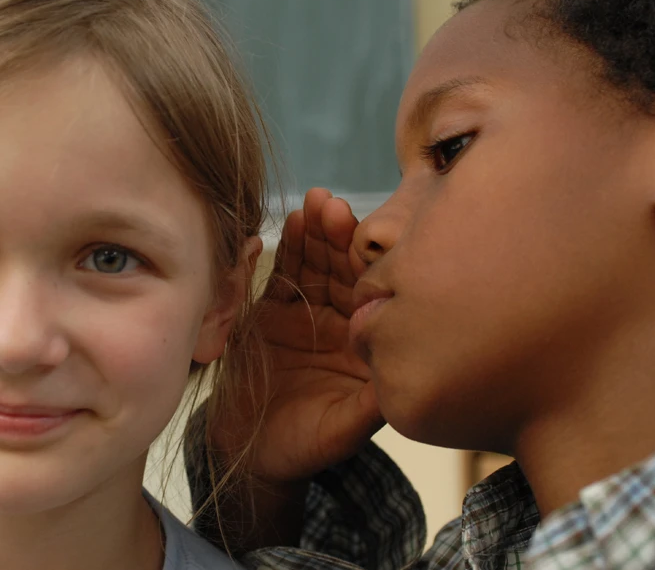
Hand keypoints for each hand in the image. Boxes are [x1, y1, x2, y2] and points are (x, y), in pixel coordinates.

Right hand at [211, 188, 384, 483]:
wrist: (251, 451)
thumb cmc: (305, 445)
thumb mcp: (344, 428)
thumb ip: (372, 402)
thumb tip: (403, 371)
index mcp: (364, 343)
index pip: (371, 293)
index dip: (366, 263)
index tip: (363, 233)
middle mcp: (340, 322)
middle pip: (342, 270)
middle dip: (338, 237)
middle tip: (334, 205)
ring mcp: (306, 314)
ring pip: (314, 266)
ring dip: (314, 234)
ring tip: (314, 203)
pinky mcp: (272, 312)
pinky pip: (283, 276)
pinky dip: (287, 250)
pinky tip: (291, 223)